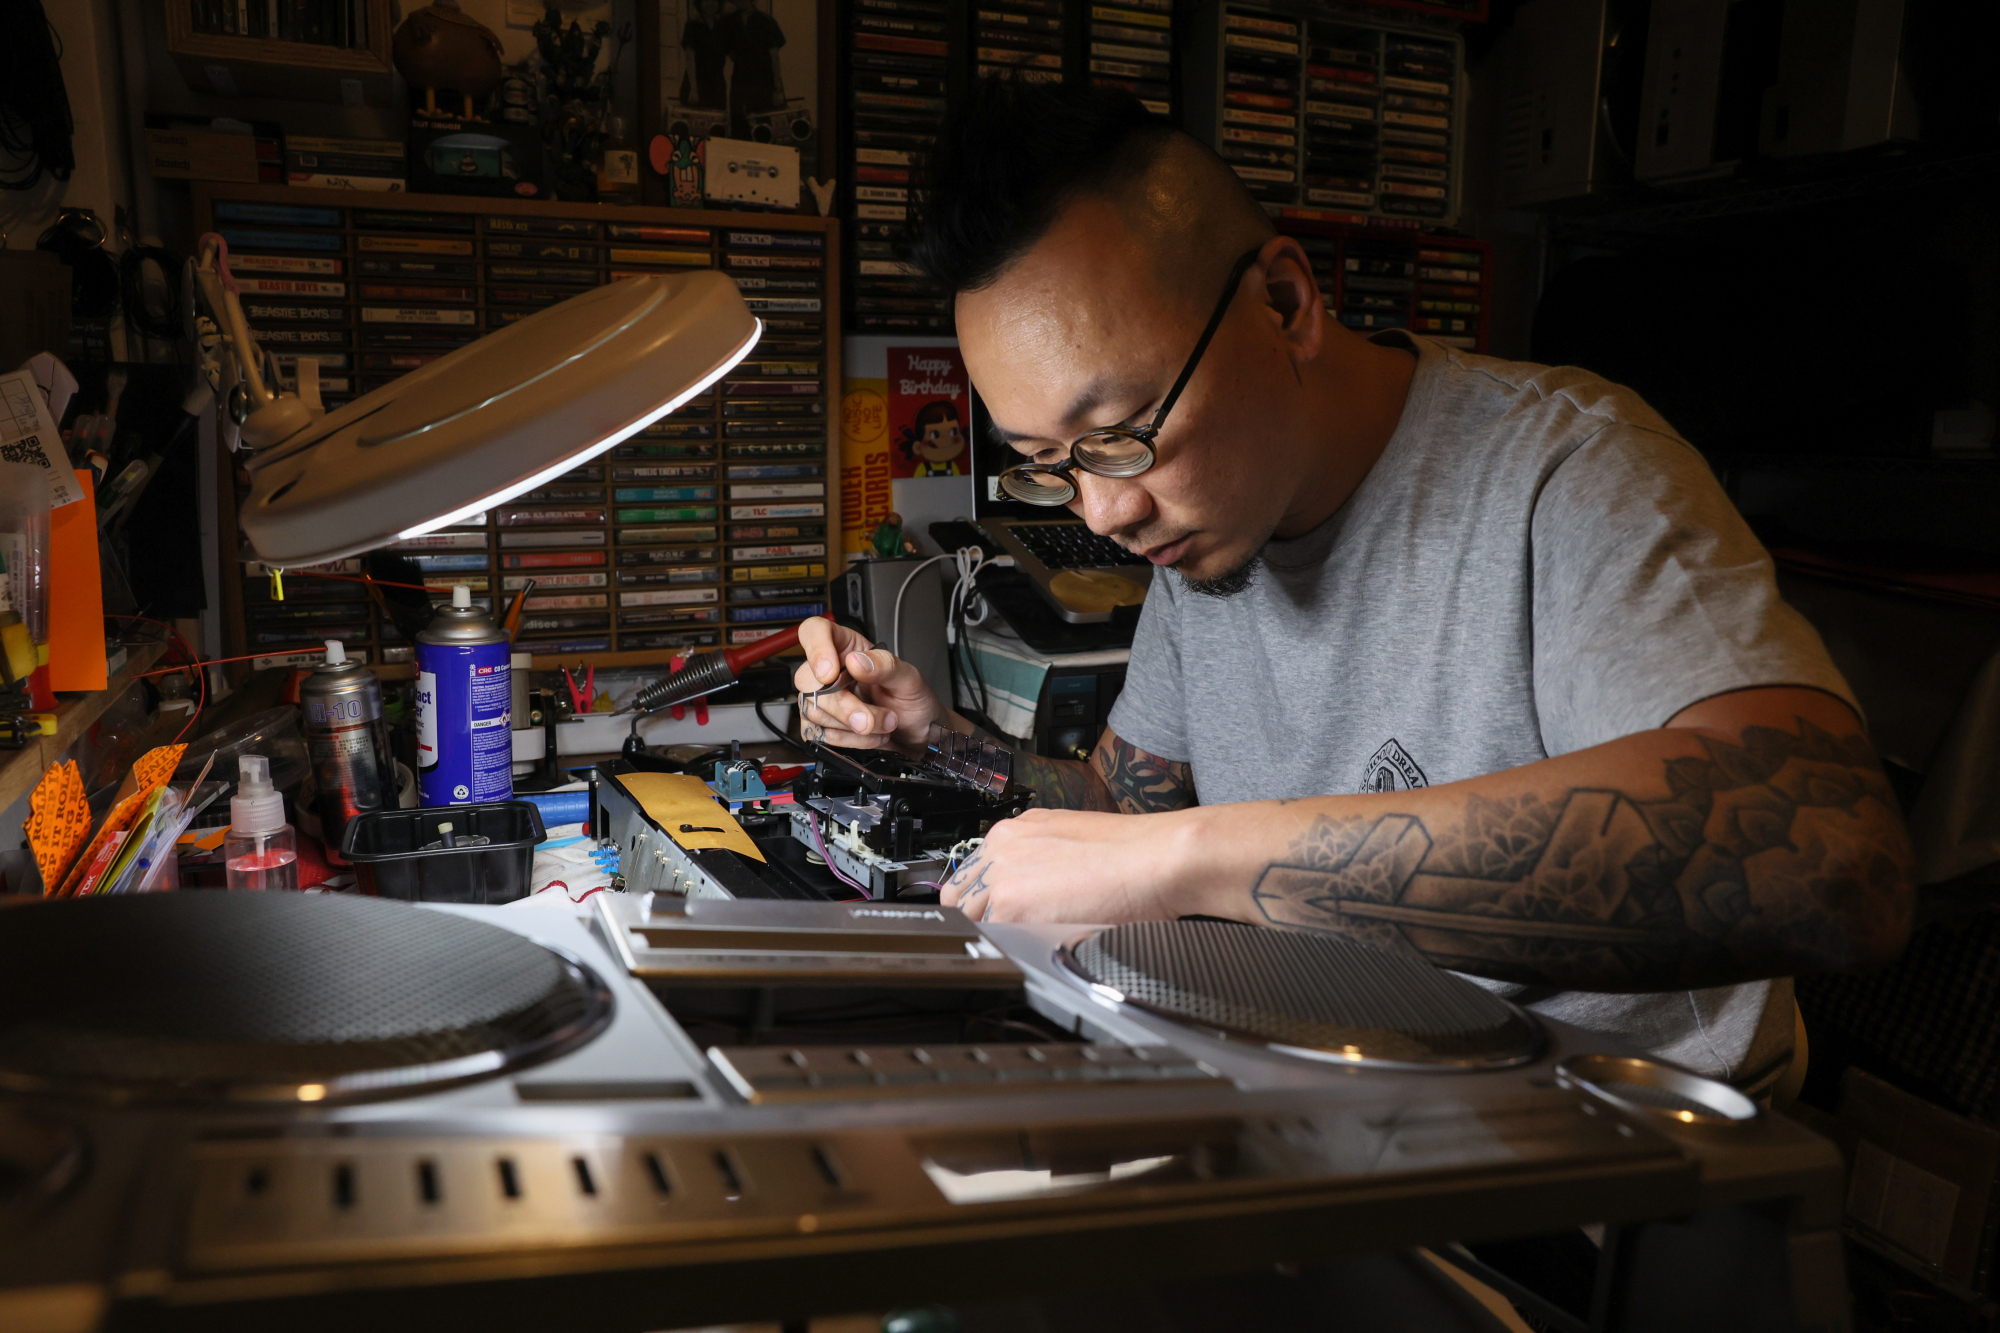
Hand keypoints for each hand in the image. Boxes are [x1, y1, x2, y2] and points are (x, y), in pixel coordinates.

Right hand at [791, 615, 945, 754]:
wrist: (918, 734)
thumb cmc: (914, 701)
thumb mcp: (910, 679)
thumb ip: (885, 666)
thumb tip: (856, 661)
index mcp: (849, 647)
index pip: (815, 631)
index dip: (816, 649)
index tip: (830, 674)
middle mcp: (830, 670)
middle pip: (809, 681)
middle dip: (843, 706)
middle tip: (871, 719)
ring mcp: (822, 699)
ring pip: (814, 711)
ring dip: (852, 727)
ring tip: (882, 725)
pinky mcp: (820, 725)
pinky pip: (818, 734)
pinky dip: (847, 741)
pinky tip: (869, 737)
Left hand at [940, 807, 1202, 922]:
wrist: (1155, 859)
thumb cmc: (1131, 852)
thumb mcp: (1069, 836)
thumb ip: (1035, 856)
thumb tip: (1028, 883)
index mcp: (1013, 830)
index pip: (970, 872)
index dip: (982, 897)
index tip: (995, 910)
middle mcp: (1000, 849)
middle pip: (959, 897)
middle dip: (979, 916)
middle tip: (1011, 930)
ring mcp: (1001, 878)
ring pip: (972, 921)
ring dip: (995, 933)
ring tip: (1032, 938)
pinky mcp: (1011, 908)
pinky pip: (992, 939)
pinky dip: (1010, 947)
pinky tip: (1038, 945)